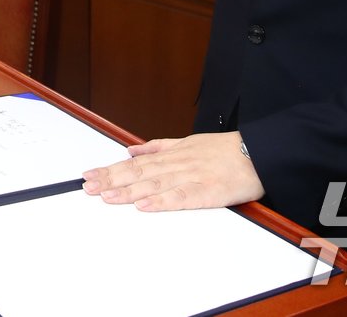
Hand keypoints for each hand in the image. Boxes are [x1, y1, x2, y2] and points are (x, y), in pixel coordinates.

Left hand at [82, 132, 264, 211]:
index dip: (111, 169)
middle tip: (88, 187)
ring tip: (107, 196)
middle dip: (111, 180)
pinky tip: (144, 205)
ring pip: (155, 184)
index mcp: (173, 154)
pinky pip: (181, 198)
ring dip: (128, 191)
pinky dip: (161, 201)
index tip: (90, 175)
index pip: (135, 163)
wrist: (258, 154)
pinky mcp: (207, 192)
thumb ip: (159, 147)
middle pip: (139, 173)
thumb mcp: (188, 142)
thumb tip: (133, 149)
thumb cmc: (225, 150)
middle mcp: (178, 164)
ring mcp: (192, 177)